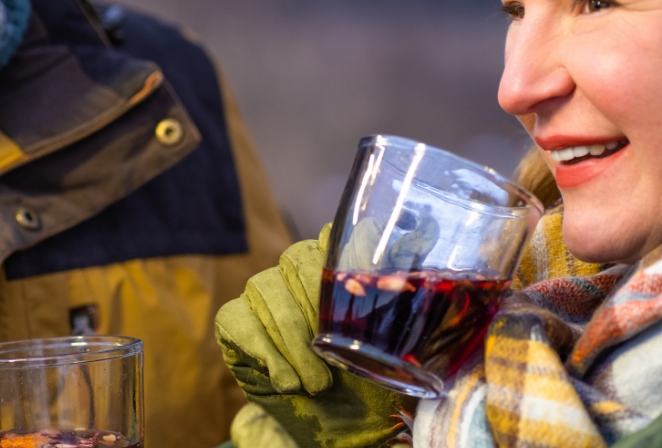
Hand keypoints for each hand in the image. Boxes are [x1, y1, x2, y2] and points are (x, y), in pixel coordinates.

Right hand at [216, 225, 412, 447]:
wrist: (338, 435)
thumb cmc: (370, 388)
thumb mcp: (399, 344)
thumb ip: (403, 291)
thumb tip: (425, 233)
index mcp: (338, 269)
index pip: (336, 235)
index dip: (352, 246)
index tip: (373, 280)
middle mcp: (298, 273)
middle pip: (298, 259)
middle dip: (316, 306)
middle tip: (335, 357)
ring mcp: (264, 295)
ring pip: (266, 288)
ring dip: (293, 339)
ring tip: (315, 383)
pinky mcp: (235, 323)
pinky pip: (238, 319)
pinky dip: (265, 351)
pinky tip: (287, 381)